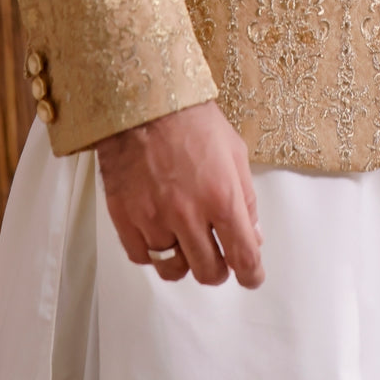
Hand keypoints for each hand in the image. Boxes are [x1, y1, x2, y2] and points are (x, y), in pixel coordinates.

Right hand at [96, 99, 264, 285]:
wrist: (144, 102)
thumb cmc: (191, 120)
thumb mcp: (234, 151)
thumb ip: (246, 198)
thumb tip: (254, 234)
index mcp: (221, 197)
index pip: (243, 256)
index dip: (251, 274)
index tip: (252, 276)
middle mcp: (188, 214)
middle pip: (208, 271)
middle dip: (219, 270)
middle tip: (218, 257)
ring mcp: (153, 219)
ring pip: (174, 270)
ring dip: (185, 262)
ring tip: (186, 243)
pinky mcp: (125, 218)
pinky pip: (143, 257)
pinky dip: (154, 252)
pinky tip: (160, 232)